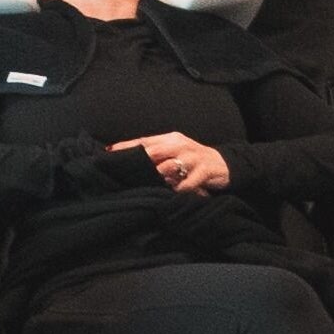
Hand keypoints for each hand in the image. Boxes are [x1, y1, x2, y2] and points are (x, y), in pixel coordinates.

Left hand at [114, 131, 228, 193]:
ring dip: (158, 178)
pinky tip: (170, 194)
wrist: (225, 164)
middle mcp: (180, 145)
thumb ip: (157, 153)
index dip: (126, 146)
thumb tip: (129, 160)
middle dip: (139, 162)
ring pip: (170, 168)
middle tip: (125, 172)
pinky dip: (177, 189)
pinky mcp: (204, 171)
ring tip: (148, 185)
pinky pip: (187, 183)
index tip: (109, 152)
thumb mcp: (175, 151)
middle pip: (154, 152)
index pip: (144, 141)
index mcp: (170, 138)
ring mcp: (193, 157)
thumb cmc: (193, 159)